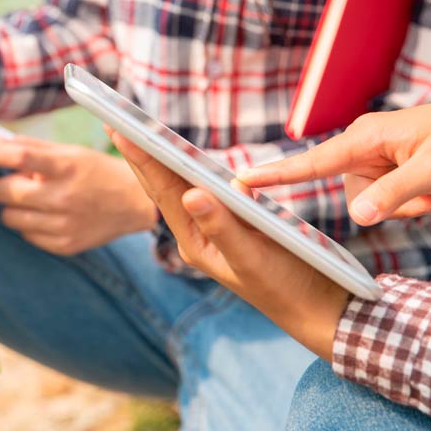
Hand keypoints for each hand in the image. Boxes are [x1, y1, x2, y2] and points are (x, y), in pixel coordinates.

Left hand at [0, 136, 157, 254]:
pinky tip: (50, 216)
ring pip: (10, 217)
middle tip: (19, 182)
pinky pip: (27, 236)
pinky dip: (30, 225)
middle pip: (6, 192)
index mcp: (65, 166)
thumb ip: (30, 147)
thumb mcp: (68, 152)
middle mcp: (64, 196)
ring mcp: (65, 224)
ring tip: (37, 200)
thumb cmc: (95, 171)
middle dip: (4, 186)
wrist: (135, 202)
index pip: (18, 157)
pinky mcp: (65, 245)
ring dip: (15, 207)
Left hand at [107, 128, 347, 360]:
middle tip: (113, 121)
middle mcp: (198, 234)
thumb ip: (222, 227)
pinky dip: (193, 170)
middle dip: (140, 154)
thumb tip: (191, 193)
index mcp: (194, 242)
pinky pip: (207, 191)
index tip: (118, 128)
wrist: (317, 309)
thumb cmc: (286, 286)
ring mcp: (214, 230)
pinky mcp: (235, 225)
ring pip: (182, 187)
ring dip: (162, 159)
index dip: (142, 157)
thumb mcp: (252, 257)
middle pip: (164, 187)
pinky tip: (183, 157)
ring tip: (137, 132)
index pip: (163, 192)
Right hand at [239, 96, 430, 225]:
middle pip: (354, 196)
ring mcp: (370, 159)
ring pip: (370, 201)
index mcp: (364, 138)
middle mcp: (360, 147)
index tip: (240, 181)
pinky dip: (409, 202)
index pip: (311, 162)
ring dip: (405, 206)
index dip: (275, 175)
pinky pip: (383, 198)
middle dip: (391, 206)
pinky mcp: (381, 168)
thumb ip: (395, 195)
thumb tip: (358, 218)